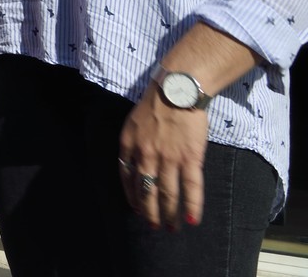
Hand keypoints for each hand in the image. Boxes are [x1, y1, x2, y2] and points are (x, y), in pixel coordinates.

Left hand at [120, 85, 209, 227]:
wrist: (177, 91)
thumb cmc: (155, 103)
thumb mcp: (132, 123)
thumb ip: (132, 144)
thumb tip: (133, 163)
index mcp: (128, 145)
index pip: (126, 178)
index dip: (131, 195)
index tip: (136, 208)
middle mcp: (145, 156)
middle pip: (145, 190)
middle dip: (149, 212)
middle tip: (153, 226)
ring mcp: (168, 159)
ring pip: (167, 194)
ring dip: (169, 214)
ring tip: (172, 228)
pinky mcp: (190, 158)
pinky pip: (191, 187)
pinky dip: (192, 205)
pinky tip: (193, 219)